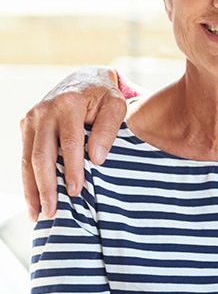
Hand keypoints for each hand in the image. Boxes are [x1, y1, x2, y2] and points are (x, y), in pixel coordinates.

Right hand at [21, 67, 125, 220]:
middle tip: (52, 212)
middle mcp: (44, 110)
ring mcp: (32, 118)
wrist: (85, 78)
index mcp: (68, 103)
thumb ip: (108, 129)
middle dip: (46, 186)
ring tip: (38, 215)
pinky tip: (33, 200)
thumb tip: (96, 159)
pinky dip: (28, 180)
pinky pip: (25, 156)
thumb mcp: (116, 105)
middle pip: (42, 155)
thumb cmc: (105, 95)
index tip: (76, 191)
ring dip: (32, 189)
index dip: (72, 168)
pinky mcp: (26, 125)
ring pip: (28, 159)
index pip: (70, 142)